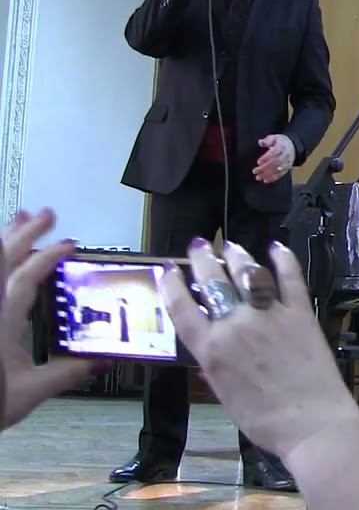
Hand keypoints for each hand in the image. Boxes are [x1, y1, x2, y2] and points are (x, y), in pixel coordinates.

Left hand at [1, 208, 95, 429]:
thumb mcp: (31, 392)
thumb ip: (67, 373)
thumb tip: (102, 361)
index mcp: (3, 320)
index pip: (26, 276)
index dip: (48, 256)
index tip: (70, 244)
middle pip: (3, 258)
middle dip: (25, 232)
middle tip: (46, 213)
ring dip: (4, 239)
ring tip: (18, 217)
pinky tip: (1, 257)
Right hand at [159, 239, 358, 458]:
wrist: (311, 423)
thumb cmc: (264, 420)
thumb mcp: (225, 395)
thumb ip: (216, 367)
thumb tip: (211, 352)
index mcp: (211, 350)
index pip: (182, 308)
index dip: (171, 285)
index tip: (166, 269)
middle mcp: (236, 325)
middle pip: (213, 282)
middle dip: (202, 260)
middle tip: (199, 246)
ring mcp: (270, 315)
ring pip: (248, 274)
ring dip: (237, 257)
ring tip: (232, 247)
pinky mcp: (300, 313)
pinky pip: (290, 279)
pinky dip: (283, 260)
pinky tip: (276, 248)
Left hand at [254, 134, 295, 183]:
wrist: (293, 147)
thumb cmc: (281, 142)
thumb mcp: (275, 137)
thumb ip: (268, 140)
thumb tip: (261, 142)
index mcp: (282, 147)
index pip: (274, 152)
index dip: (266, 158)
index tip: (258, 162)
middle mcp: (285, 156)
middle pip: (275, 163)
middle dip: (264, 168)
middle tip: (255, 171)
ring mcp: (287, 163)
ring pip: (277, 170)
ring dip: (267, 174)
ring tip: (258, 177)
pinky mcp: (287, 168)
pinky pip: (280, 174)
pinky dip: (273, 178)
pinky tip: (265, 180)